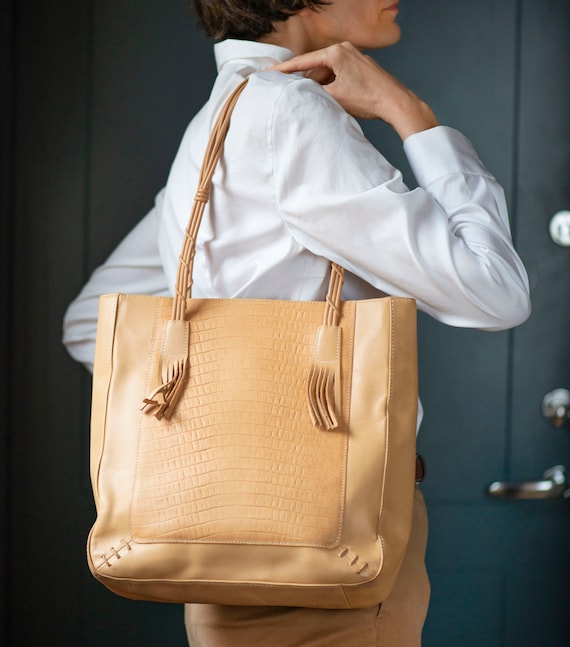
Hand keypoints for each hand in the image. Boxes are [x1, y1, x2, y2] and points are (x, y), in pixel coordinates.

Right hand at [273, 42, 438, 140]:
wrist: (395, 103)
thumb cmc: (369, 99)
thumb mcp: (335, 97)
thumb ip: (314, 92)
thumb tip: (301, 92)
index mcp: (336, 52)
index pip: (304, 61)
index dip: (286, 69)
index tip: (271, 72)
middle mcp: (345, 49)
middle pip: (316, 67)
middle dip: (307, 83)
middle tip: (296, 96)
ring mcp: (355, 57)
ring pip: (328, 72)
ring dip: (322, 87)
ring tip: (321, 103)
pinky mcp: (361, 67)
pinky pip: (340, 74)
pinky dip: (333, 86)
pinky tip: (334, 100)